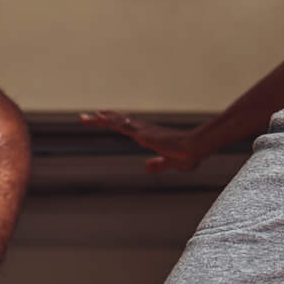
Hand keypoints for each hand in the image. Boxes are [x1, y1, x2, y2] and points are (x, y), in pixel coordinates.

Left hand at [81, 109, 210, 172]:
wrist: (197, 148)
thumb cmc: (188, 154)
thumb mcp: (171, 163)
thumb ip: (159, 164)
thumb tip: (147, 167)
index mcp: (150, 137)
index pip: (129, 127)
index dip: (116, 122)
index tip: (103, 117)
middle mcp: (145, 131)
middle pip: (120, 122)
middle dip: (104, 119)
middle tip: (87, 116)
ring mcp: (144, 132)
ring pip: (120, 123)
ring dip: (104, 119)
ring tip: (89, 116)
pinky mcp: (144, 135)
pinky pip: (125, 127)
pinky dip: (112, 122)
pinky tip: (103, 118)